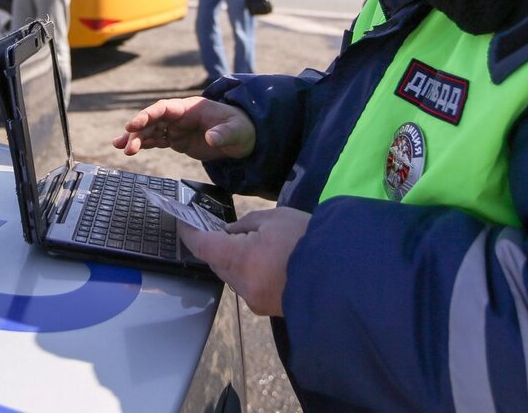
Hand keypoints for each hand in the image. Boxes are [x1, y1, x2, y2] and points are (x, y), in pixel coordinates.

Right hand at [111, 96, 254, 161]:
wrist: (242, 139)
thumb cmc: (239, 129)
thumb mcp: (235, 131)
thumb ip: (223, 133)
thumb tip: (211, 138)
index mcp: (190, 108)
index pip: (164, 108)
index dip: (147, 115)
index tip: (133, 124)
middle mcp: (180, 116)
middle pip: (153, 120)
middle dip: (138, 132)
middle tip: (126, 146)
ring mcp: (177, 128)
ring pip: (151, 131)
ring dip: (136, 139)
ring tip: (122, 149)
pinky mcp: (177, 140)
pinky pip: (156, 140)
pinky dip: (143, 145)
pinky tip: (130, 150)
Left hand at [179, 207, 310, 315]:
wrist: (343, 276)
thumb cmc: (307, 240)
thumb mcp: (276, 219)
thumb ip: (247, 225)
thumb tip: (231, 234)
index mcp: (240, 259)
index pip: (203, 247)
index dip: (189, 234)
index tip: (183, 222)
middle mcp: (242, 284)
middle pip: (216, 264)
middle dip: (215, 247)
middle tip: (221, 231)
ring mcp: (255, 300)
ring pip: (232, 277)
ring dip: (234, 262)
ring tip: (250, 245)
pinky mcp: (268, 309)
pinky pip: (248, 287)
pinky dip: (249, 273)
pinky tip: (265, 262)